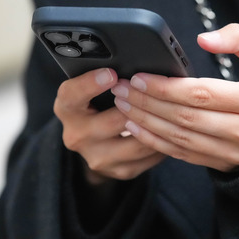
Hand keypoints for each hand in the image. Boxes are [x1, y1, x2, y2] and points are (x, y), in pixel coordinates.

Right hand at [54, 68, 165, 184]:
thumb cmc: (96, 104)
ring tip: (170, 109)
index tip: (111, 73)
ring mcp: (97, 157)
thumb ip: (107, 79)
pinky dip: (162, 142)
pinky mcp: (118, 170)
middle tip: (156, 90)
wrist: (93, 142)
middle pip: (111, 121)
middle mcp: (76, 135)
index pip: (72, 95)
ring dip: (155, 125)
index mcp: (67, 108)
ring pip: (136, 143)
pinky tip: (171, 128)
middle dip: (137, 105)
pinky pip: (147, 157)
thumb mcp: (91, 89)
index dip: (90, 84)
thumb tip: (136, 69)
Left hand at [111, 23, 238, 171]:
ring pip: (181, 138)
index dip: (166, 87)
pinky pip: (182, 154)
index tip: (139, 76)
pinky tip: (136, 126)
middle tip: (121, 88)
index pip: (202, 94)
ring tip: (122, 103)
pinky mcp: (223, 164)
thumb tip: (205, 39)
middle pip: (186, 117)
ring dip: (146, 121)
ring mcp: (235, 152)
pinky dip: (155, 141)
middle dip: (148, 102)